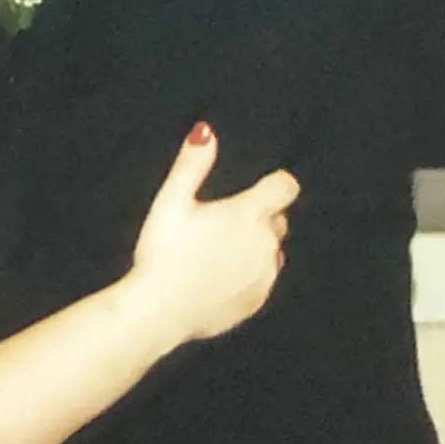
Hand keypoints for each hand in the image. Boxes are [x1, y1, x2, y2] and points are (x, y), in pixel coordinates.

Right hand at [131, 123, 298, 342]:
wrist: (159, 311)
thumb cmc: (162, 253)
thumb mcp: (170, 202)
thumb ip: (192, 165)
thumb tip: (206, 131)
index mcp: (248, 214)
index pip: (285, 187)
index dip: (274, 184)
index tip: (257, 190)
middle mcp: (265, 243)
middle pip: (277, 220)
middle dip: (258, 219)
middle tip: (220, 226)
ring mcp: (265, 275)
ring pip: (272, 252)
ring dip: (255, 248)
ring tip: (216, 255)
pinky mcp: (257, 301)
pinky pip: (263, 281)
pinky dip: (249, 276)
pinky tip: (217, 279)